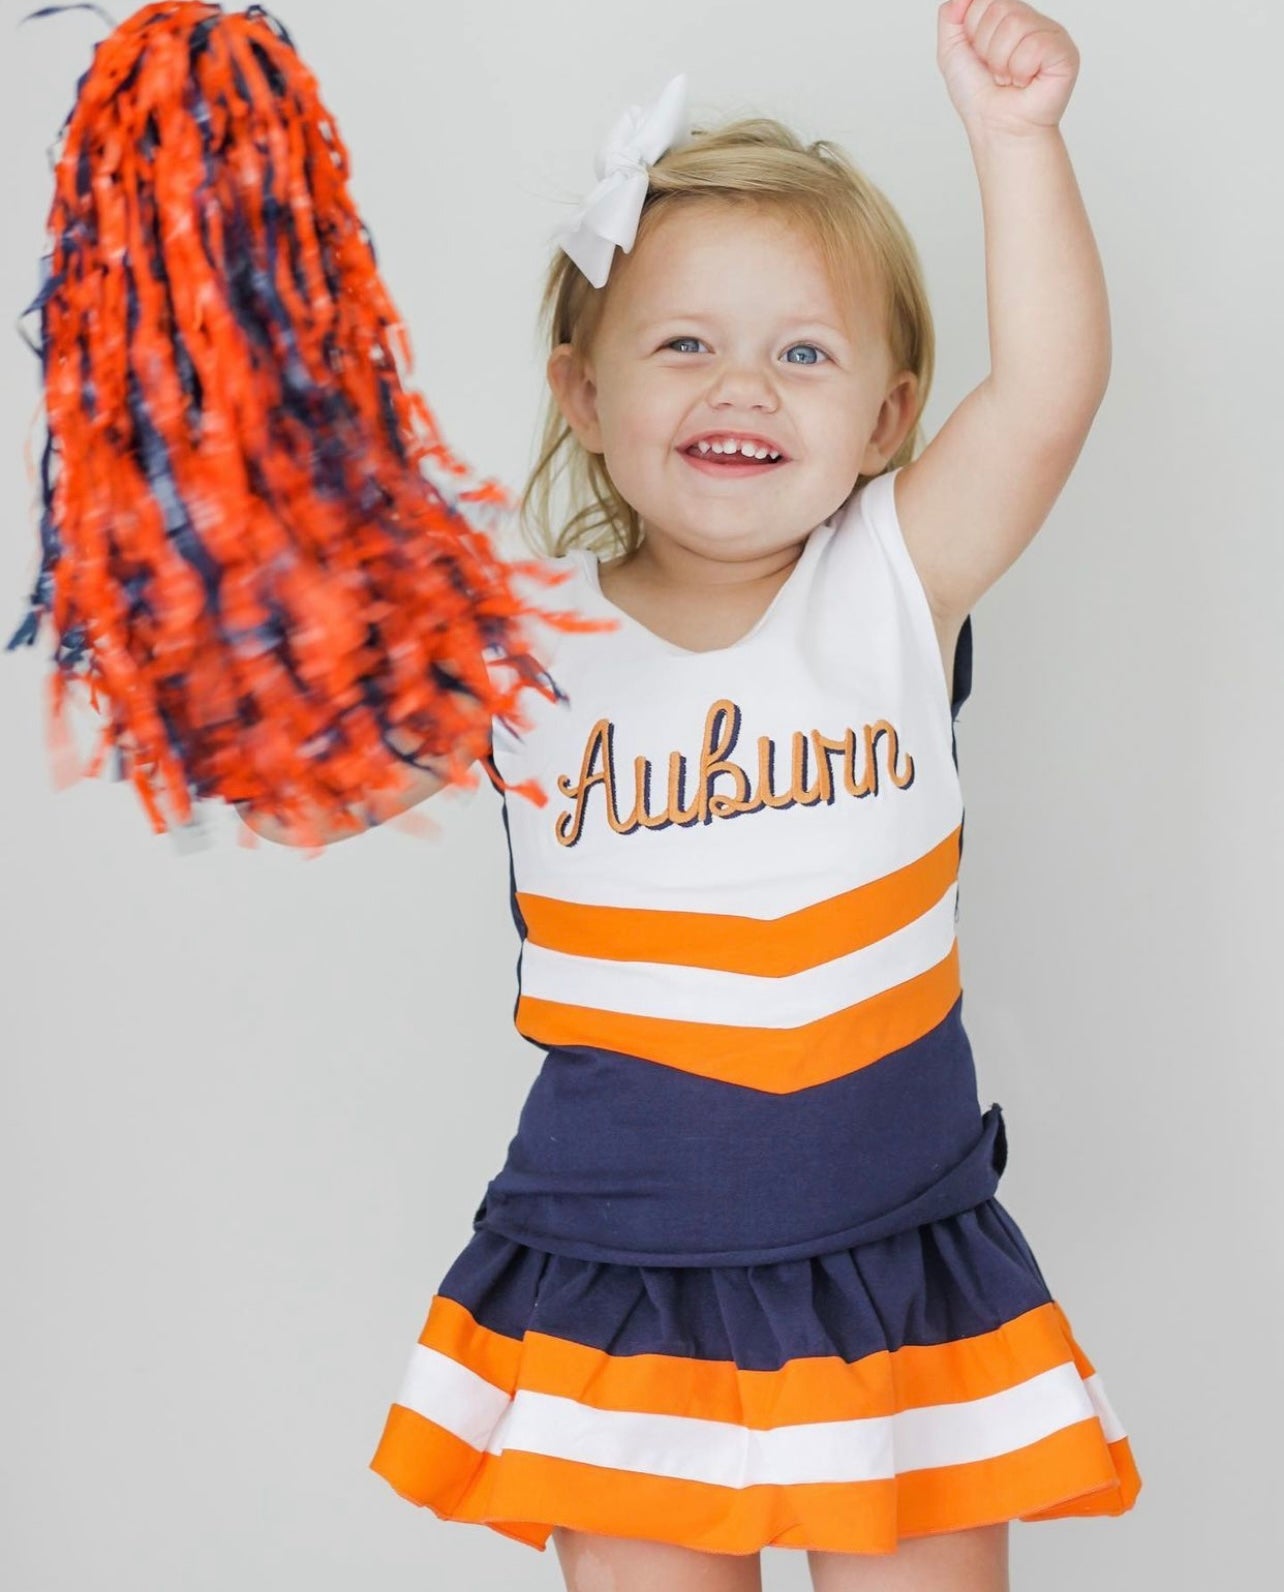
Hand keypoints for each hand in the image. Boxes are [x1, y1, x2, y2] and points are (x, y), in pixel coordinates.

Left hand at [937, 0, 1079, 137]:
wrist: (997, 129)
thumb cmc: (981, 97)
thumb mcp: (952, 53)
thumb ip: (951, 17)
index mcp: (1008, 17)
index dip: (974, 32)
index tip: (981, 57)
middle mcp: (1031, 21)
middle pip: (999, 7)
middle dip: (987, 48)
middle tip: (997, 72)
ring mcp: (1051, 34)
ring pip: (1015, 24)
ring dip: (1002, 62)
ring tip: (1010, 79)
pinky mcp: (1065, 52)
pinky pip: (1034, 44)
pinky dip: (1020, 70)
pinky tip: (1026, 82)